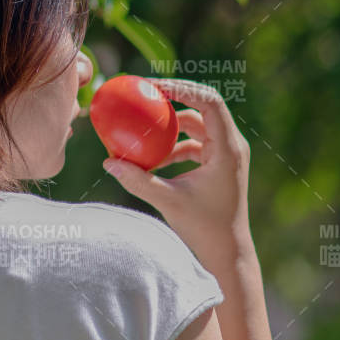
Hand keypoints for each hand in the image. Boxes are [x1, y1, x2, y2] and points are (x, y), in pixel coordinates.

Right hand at [100, 77, 252, 261]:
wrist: (228, 252)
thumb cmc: (204, 228)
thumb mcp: (168, 201)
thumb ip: (138, 180)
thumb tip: (108, 162)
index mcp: (227, 148)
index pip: (209, 101)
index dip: (183, 88)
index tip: (153, 87)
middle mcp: (231, 146)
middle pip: (204, 106)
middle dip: (174, 98)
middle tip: (144, 94)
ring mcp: (227, 154)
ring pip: (198, 124)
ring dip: (171, 126)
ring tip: (143, 127)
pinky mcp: (219, 164)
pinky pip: (196, 142)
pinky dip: (174, 145)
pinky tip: (153, 159)